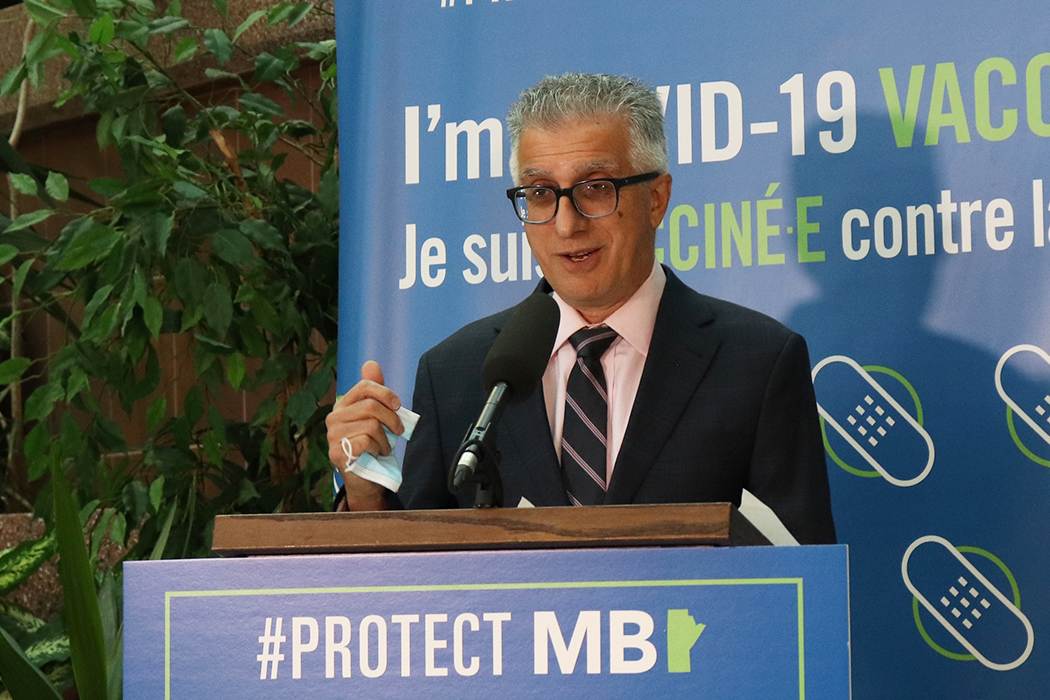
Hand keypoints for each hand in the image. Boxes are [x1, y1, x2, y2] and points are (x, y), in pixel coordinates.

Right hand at [326, 361, 403, 509]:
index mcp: (343, 405)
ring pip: (371, 425)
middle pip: (371, 406)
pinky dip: (377, 448)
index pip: (364, 387)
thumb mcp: (377, 417)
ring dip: (385, 439)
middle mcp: (333, 418)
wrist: (366, 479)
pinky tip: (375, 454)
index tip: (398, 405)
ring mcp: (332, 436)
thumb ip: (375, 392)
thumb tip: (371, 363)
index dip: (385, 393)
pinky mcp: (336, 452)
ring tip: (383, 447)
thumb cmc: (373, 445)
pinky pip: (366, 441)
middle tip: (398, 431)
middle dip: (391, 419)